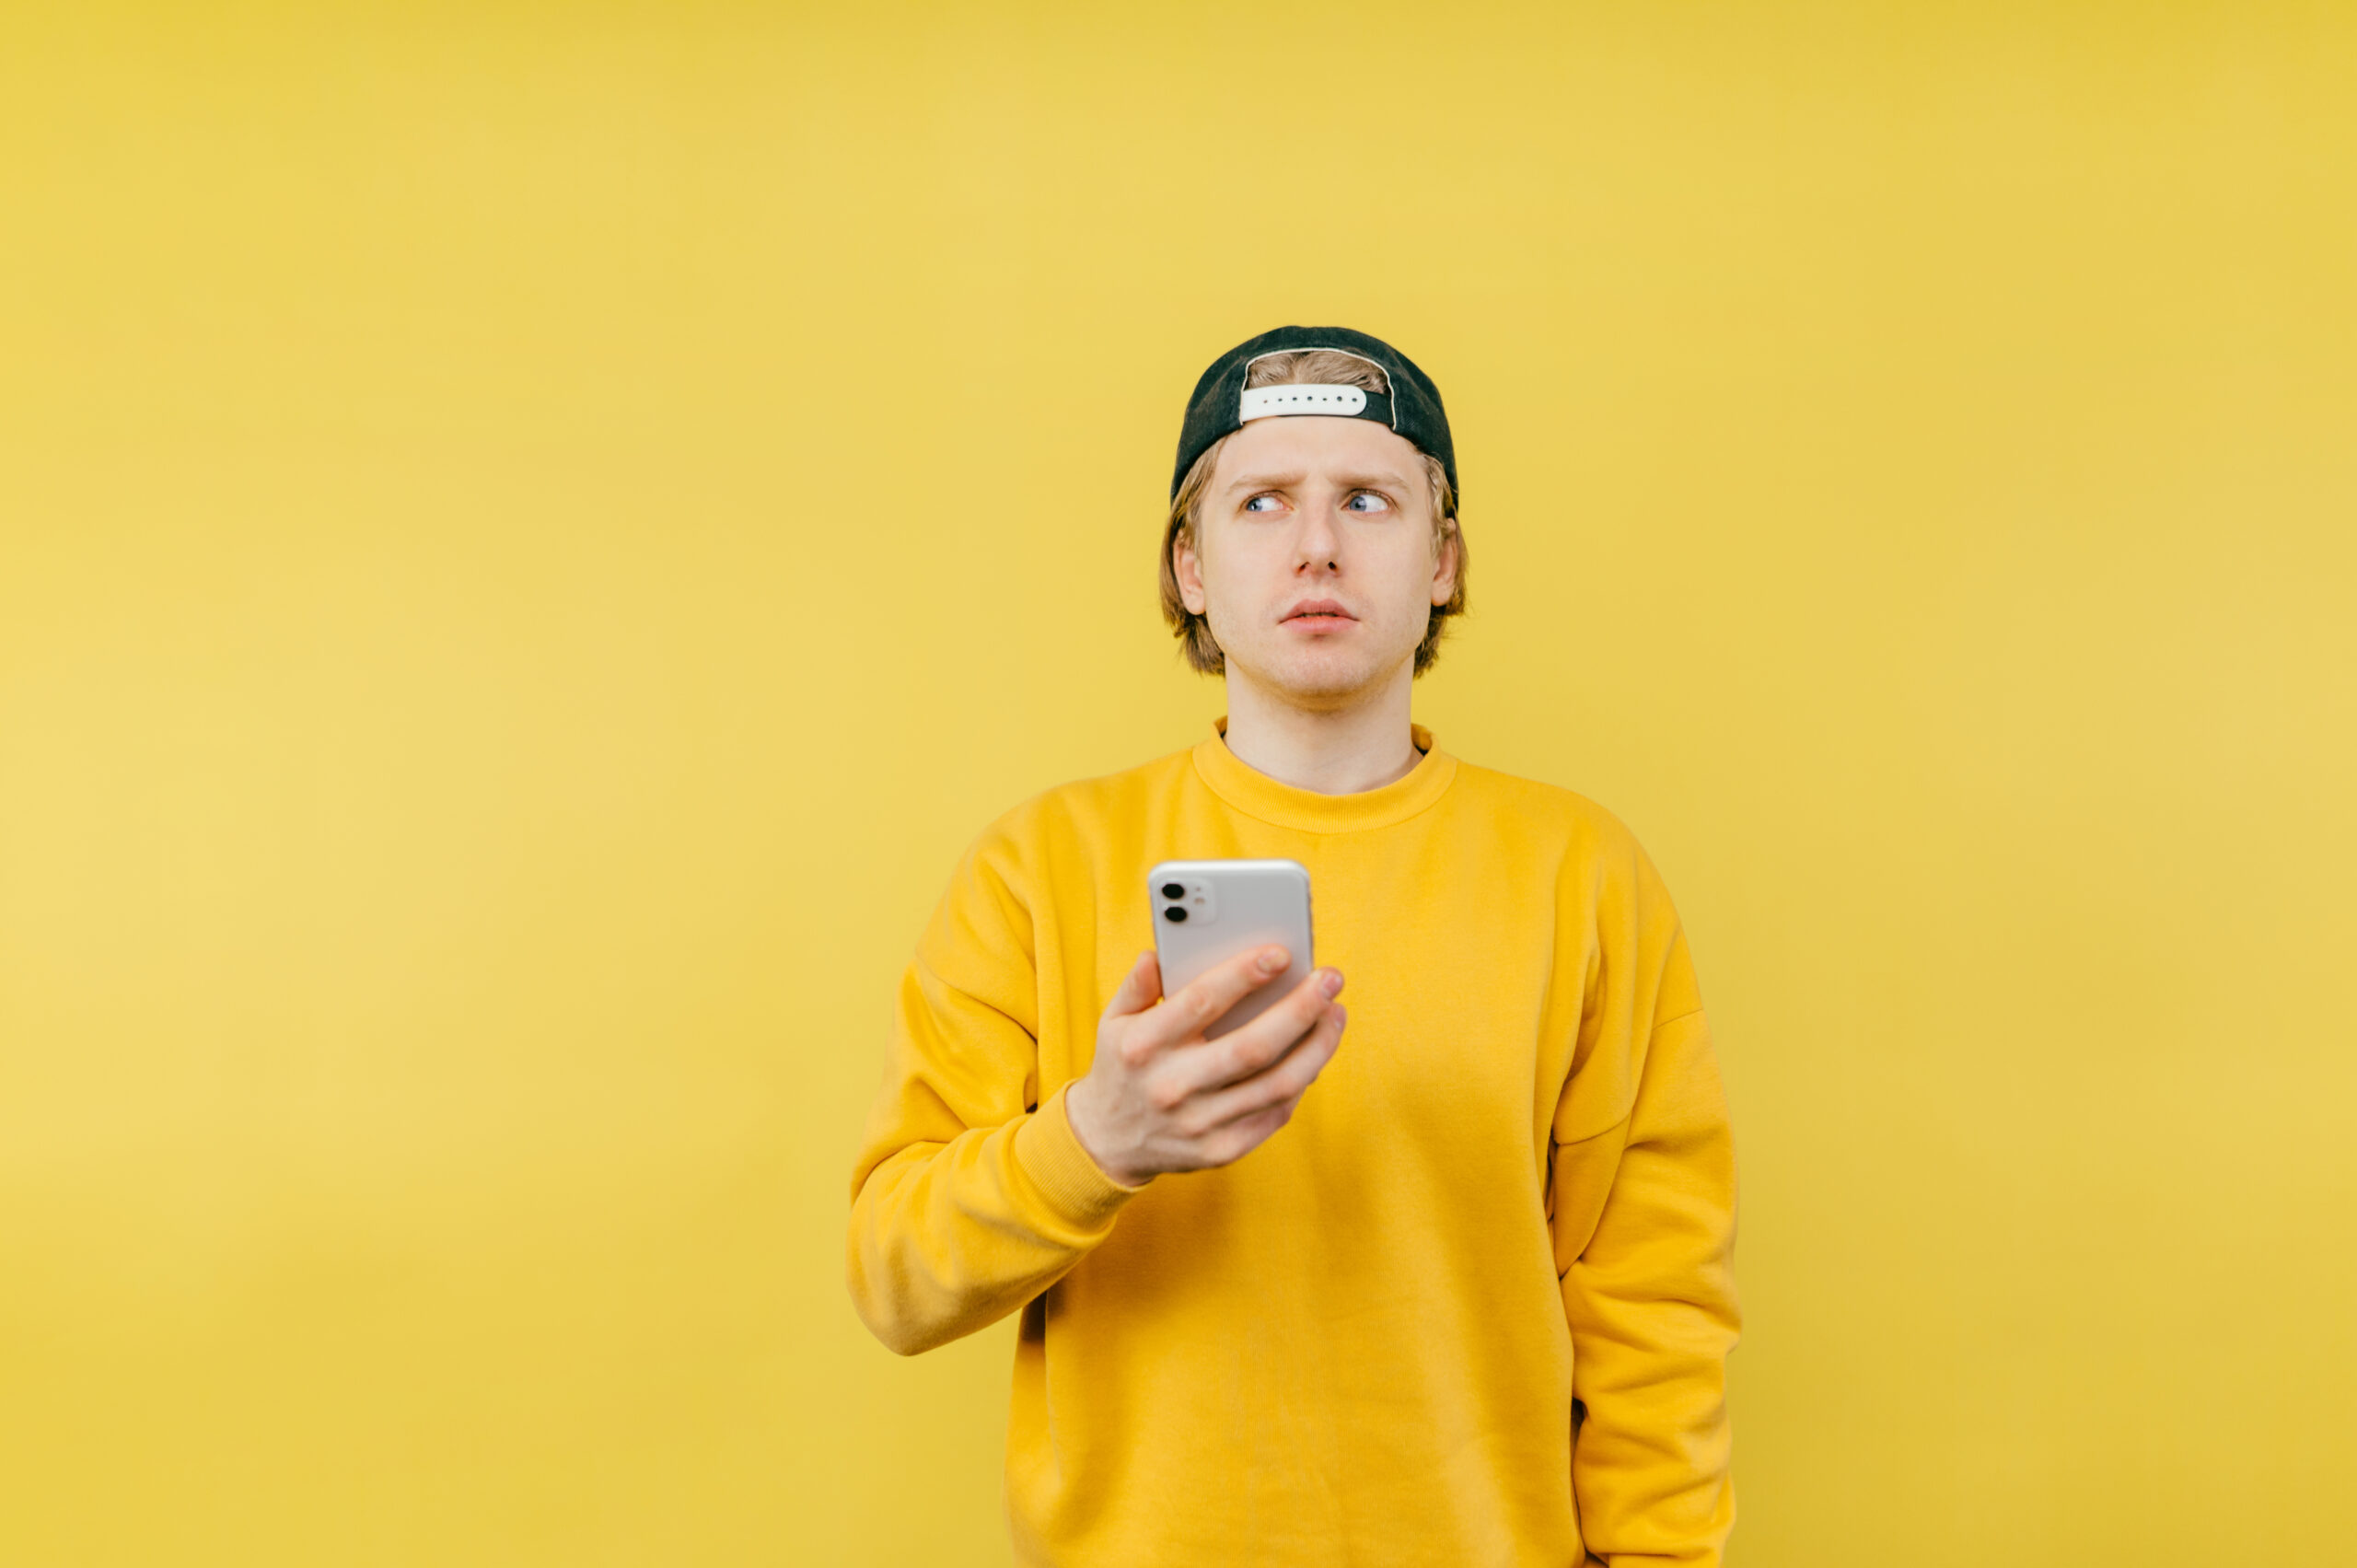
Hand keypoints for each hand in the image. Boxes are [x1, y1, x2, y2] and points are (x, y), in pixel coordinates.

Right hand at [1063, 945, 1346, 1187]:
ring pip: (1276, 1084)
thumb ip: (1138, 983)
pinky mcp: (1221, 1150)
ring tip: (1335, 1014)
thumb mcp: (1113, 1019)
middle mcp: (1172, 1086)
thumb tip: (1162, 951)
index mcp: (1144, 1045)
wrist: (1107, 1141)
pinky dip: (1302, 1081)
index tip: (1282, 953)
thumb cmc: (1122, 1065)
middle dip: (1300, 1009)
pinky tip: (1314, 1052)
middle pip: (1252, 1047)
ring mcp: (1199, 1124)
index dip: (1245, 975)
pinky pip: (1275, 1113)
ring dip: (1316, 1047)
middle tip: (1331, 979)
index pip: (1201, 1002)